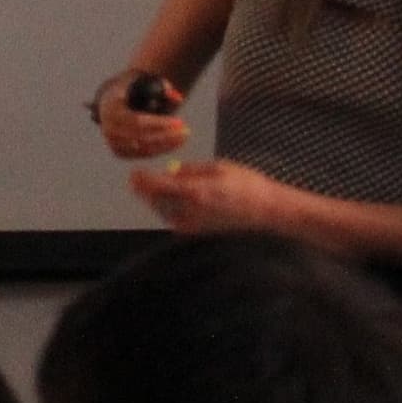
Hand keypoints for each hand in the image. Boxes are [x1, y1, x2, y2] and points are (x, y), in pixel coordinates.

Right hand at [95, 73, 191, 162]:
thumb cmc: (134, 90)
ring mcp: (111, 141)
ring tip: (183, 137)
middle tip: (186, 131)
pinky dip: (159, 150)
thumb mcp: (146, 83)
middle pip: (141, 137)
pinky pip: (142, 154)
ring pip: (143, 148)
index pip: (137, 121)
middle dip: (166, 136)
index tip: (179, 121)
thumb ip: (163, 88)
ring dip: (165, 145)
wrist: (113, 102)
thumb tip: (178, 98)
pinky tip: (172, 143)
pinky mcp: (118, 151)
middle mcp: (108, 126)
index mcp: (112, 106)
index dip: (159, 124)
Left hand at [130, 157, 285, 235]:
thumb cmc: (246, 184)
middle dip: (146, 191)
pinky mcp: (201, 234)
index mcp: (195, 191)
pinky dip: (171, 212)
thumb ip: (191, 170)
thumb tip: (171, 171)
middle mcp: (191, 212)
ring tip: (156, 190)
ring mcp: (196, 226)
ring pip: (165, 214)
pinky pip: (178, 222)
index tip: (133, 174)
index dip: (141, 181)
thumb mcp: (218, 167)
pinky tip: (175, 203)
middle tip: (139, 181)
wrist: (268, 212)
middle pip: (156, 202)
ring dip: (157, 202)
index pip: (156, 187)